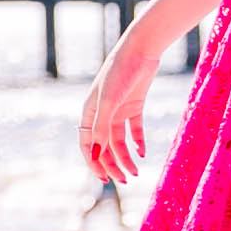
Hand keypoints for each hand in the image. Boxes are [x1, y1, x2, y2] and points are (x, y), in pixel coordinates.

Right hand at [79, 42, 159, 183]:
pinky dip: (137, 142)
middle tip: (124, 180)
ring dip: (126, 157)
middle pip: (103, 145)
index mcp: (89, 111)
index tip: (104, 179)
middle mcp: (101, 112)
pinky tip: (143, 152)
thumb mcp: (110, 101)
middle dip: (112, 164)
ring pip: (119, 140)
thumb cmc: (120, 72)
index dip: (93, 162)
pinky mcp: (134, 104)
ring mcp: (118, 109)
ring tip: (136, 172)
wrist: (140, 49)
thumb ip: (101, 127)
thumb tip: (95, 154)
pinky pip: (134, 129)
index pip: (87, 144)